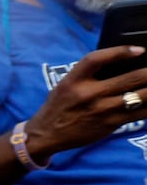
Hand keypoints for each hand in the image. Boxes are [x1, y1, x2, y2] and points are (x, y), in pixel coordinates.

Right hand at [24, 47, 146, 161]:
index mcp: (73, 81)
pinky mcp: (110, 124)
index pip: (96, 59)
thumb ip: (88, 75)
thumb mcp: (66, 85)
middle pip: (130, 78)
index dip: (120, 52)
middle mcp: (89, 94)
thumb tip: (120, 64)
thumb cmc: (59, 105)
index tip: (139, 50)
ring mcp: (102, 110)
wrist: (47, 134)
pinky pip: (139, 114)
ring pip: (139, 96)